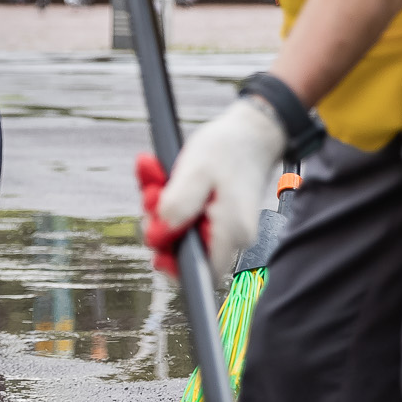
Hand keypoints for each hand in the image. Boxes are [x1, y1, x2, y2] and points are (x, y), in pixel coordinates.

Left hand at [140, 95, 285, 278]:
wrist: (252, 131)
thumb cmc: (228, 147)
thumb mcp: (197, 170)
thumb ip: (179, 204)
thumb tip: (160, 234)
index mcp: (231, 232)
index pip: (201, 270)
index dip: (173, 263)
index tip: (153, 237)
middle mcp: (231, 236)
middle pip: (184, 246)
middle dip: (158, 219)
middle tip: (149, 190)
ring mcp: (224, 226)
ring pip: (180, 227)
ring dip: (159, 202)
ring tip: (152, 171)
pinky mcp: (214, 214)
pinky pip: (185, 213)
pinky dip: (169, 195)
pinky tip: (156, 171)